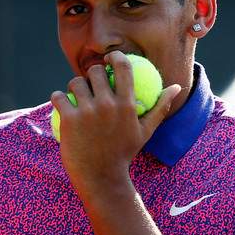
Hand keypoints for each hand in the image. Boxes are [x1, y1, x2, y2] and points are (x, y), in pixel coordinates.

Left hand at [51, 50, 180, 189]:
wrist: (101, 177)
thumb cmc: (124, 154)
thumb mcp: (146, 131)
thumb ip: (161, 107)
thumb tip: (176, 87)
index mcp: (127, 104)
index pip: (122, 67)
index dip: (114, 57)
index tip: (109, 59)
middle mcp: (107, 104)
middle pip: (95, 72)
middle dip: (91, 74)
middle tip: (90, 82)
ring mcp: (87, 112)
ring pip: (75, 83)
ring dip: (74, 86)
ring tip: (76, 95)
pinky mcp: (69, 120)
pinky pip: (58, 97)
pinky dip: (58, 97)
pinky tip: (61, 102)